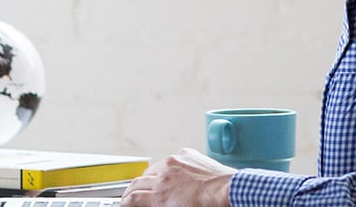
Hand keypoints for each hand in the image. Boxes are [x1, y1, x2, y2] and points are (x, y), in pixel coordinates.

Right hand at [120, 148, 234, 206]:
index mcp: (159, 195)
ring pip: (151, 170)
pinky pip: (170, 161)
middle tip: (132, 198)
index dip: (125, 203)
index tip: (125, 205)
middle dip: (131, 192)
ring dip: (148, 179)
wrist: (230, 191)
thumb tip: (150, 205)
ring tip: (151, 187)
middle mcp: (163, 176)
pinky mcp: (186, 154)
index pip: (131, 198)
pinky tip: (174, 176)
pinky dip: (168, 168)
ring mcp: (174, 162)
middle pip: (136, 183)